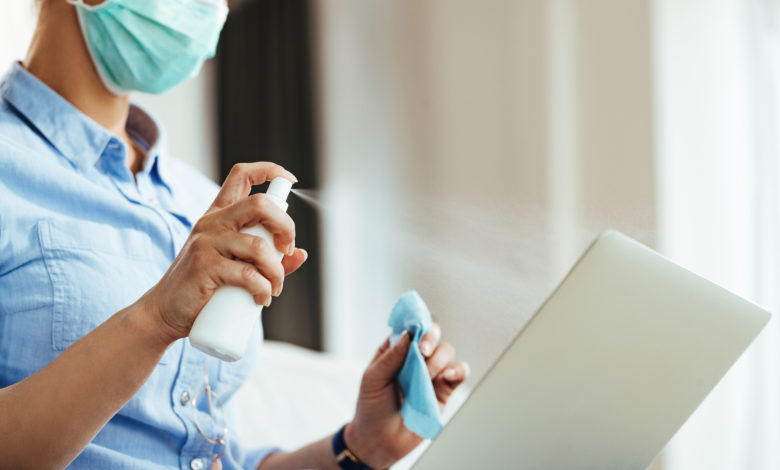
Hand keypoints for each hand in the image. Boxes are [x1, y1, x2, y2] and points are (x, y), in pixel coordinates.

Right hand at [139, 163, 307, 344]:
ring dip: (276, 270)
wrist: (166, 311)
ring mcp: (206, 241)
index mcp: (219, 215)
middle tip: (287, 250)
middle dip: (286, 226)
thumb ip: (269, 259)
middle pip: (259, 203)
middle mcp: (212, 221)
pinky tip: (262, 298)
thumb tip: (301, 254)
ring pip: (259, 245)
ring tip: (274, 288)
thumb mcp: (236, 266)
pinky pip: (246, 273)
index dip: (269, 170)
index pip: (242, 175)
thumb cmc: (204, 287)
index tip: (290, 180)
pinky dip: (262, 288)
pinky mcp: (203, 265)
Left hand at [345, 324, 469, 468]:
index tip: (416, 329)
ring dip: (437, 360)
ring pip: (446, 352)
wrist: (379, 441)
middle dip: (430, 338)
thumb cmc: (371, 407)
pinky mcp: (443, 391)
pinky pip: (459, 373)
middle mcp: (415, 359)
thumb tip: (408, 335)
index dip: (415, 324)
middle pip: (432, 335)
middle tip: (422, 351)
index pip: (410, 328)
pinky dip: (458, 370)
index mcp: (395, 351)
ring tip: (425, 375)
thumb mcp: (373, 379)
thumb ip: (391, 357)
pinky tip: (446, 376)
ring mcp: (430, 374)